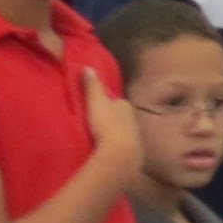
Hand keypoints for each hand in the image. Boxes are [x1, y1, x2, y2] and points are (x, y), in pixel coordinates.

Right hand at [78, 68, 142, 191]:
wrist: (120, 155)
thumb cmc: (106, 124)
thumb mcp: (96, 101)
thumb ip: (92, 85)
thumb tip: (88, 67)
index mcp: (126, 106)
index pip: (116, 101)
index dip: (107, 102)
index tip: (96, 105)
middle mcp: (134, 120)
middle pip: (120, 117)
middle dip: (111, 119)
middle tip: (96, 122)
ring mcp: (135, 138)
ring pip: (122, 132)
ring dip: (113, 134)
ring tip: (100, 138)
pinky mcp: (133, 154)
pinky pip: (122, 147)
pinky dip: (115, 147)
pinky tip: (107, 151)